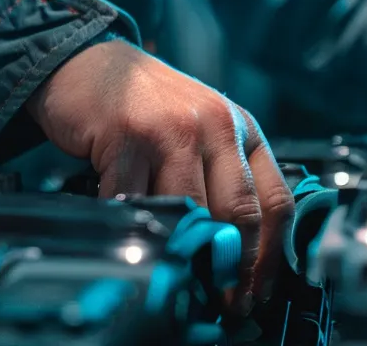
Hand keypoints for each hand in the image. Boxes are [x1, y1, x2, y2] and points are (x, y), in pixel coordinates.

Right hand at [27, 40, 292, 314]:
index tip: (257, 292)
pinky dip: (134, 229)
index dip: (270, 257)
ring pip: (190, 211)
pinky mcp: (127, 135)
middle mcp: (216, 125)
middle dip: (233, 267)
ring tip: (179, 279)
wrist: (90, 64)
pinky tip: (135, 243)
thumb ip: (223, 179)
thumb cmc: (147, 107)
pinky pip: (135, 201)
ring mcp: (172, 128)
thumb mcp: (201, 131)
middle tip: (222, 302)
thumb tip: (235, 256)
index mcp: (243, 130)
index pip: (276, 201)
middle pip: (240, 213)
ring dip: (185, 254)